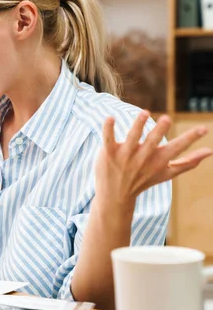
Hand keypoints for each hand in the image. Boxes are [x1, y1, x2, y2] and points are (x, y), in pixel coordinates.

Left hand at [95, 111, 212, 215]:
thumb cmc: (144, 180)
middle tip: (167, 118)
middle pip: (152, 142)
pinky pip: (108, 139)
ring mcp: (125, 155)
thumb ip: (187, 162)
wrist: (115, 196)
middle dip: (159, 131)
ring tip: (145, 113)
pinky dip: (108, 129)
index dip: (191, 138)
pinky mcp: (108, 153)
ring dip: (138, 125)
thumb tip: (210, 152)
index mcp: (159, 160)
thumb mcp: (167, 173)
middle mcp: (142, 157)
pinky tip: (110, 118)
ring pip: (132, 138)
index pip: (177, 148)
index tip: (204, 128)